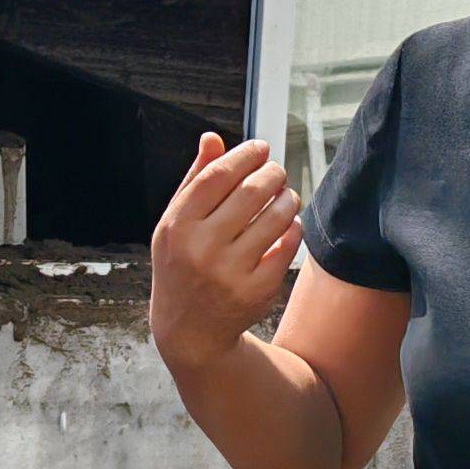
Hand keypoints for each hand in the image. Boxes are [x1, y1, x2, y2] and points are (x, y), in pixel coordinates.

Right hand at [151, 136, 298, 370]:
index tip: (260, 147)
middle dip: (271, 173)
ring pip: (275, 216)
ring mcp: (230, 272)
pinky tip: (288, 222)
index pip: (217, 176)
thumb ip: (194, 180)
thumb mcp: (176, 224)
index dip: (243, 155)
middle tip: (276, 170)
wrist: (190, 330)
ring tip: (285, 194)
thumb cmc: (183, 263)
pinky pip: (287, 245)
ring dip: (287, 198)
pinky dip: (293, 227)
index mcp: (177, 226)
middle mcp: (201, 249)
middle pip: (250, 192)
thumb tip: (212, 137)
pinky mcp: (256, 291)